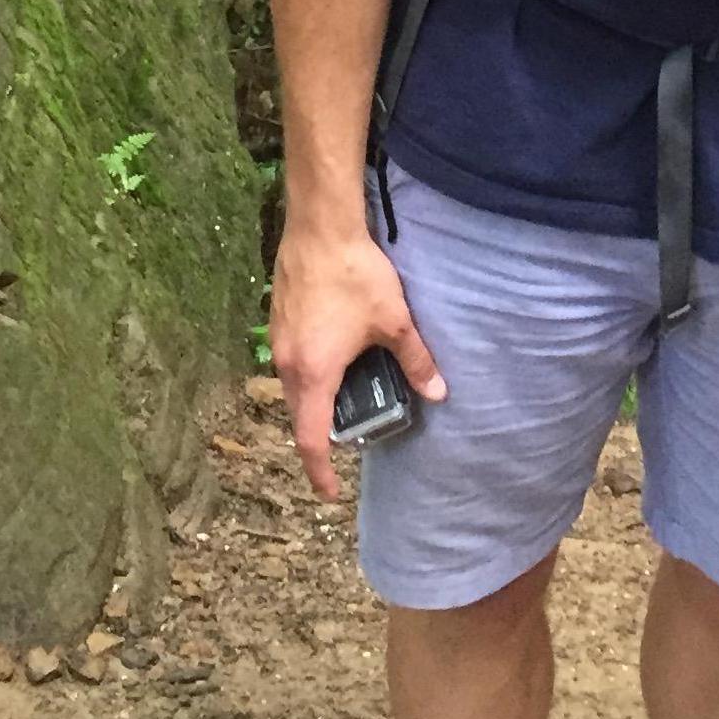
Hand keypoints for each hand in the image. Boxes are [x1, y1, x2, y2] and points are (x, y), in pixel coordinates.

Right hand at [269, 202, 443, 501]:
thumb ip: (416, 360)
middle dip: (320, 436)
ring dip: (316, 400)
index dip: (319, 471)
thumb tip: (439, 392)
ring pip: (295, 386)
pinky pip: (292, 361)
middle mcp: (289, 362)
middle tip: (347, 444)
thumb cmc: (354, 275)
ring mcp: (279, 339)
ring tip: (348, 397)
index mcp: (315, 373)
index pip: (311, 437)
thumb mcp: (394, 322)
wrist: (320, 225)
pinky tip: (336, 355)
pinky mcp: (279, 318)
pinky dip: (310, 372)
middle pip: (300, 414)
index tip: (329, 492)